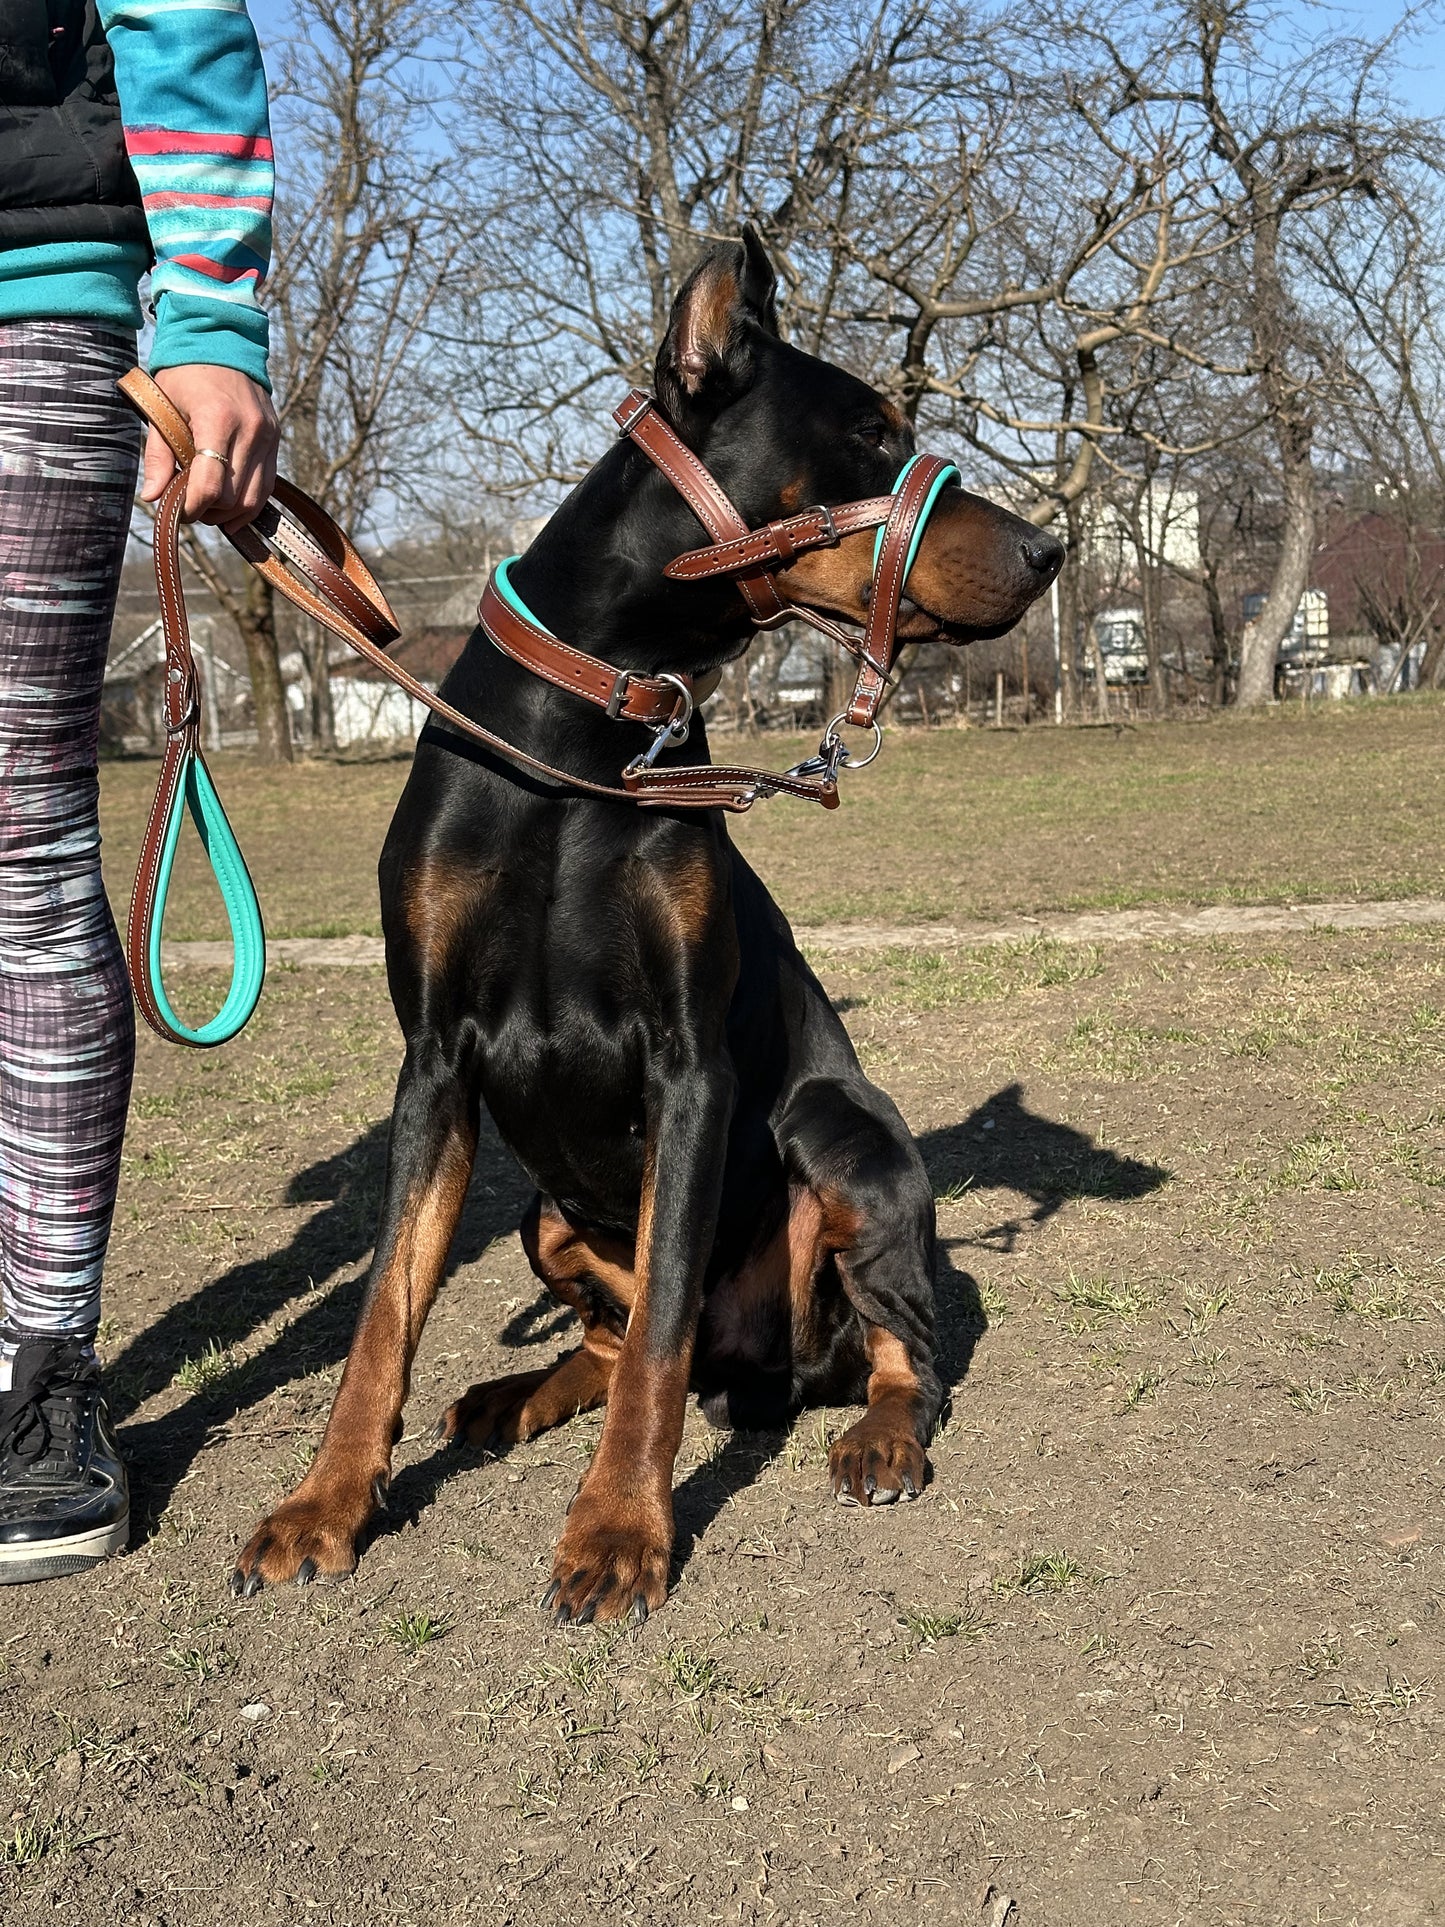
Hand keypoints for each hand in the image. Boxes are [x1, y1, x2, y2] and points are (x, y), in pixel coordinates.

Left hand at [138, 364, 278, 533]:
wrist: (222, 339)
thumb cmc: (185, 373)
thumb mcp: (162, 409)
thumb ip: (158, 456)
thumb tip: (152, 497)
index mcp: (217, 419)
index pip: (211, 486)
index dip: (193, 508)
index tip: (179, 510)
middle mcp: (249, 430)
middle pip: (233, 498)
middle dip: (209, 511)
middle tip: (189, 506)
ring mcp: (267, 436)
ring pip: (255, 498)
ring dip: (230, 512)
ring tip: (208, 506)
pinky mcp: (275, 440)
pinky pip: (266, 485)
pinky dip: (248, 502)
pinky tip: (229, 505)